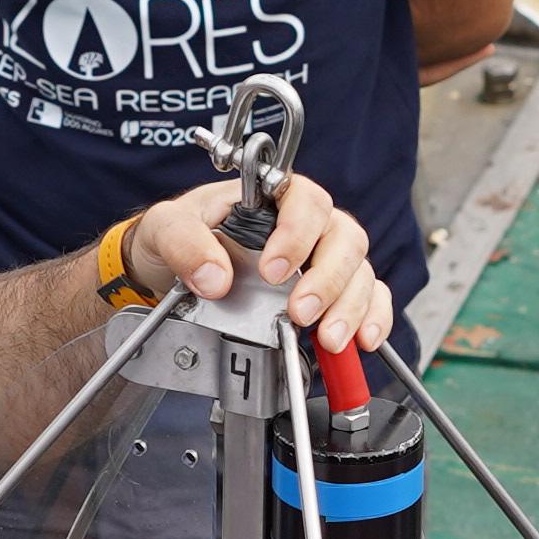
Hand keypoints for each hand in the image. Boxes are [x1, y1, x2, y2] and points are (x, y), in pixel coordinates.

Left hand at [123, 174, 399, 359]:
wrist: (170, 269)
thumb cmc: (178, 236)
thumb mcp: (166, 227)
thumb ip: (185, 243)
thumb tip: (215, 277)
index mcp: (273, 198)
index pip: (306, 201)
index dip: (298, 233)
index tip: (272, 271)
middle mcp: (308, 226)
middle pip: (345, 239)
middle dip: (328, 280)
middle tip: (301, 312)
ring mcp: (324, 259)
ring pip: (360, 272)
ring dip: (349, 307)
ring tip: (329, 338)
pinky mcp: (332, 293)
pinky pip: (369, 298)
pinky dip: (372, 318)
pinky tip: (363, 340)